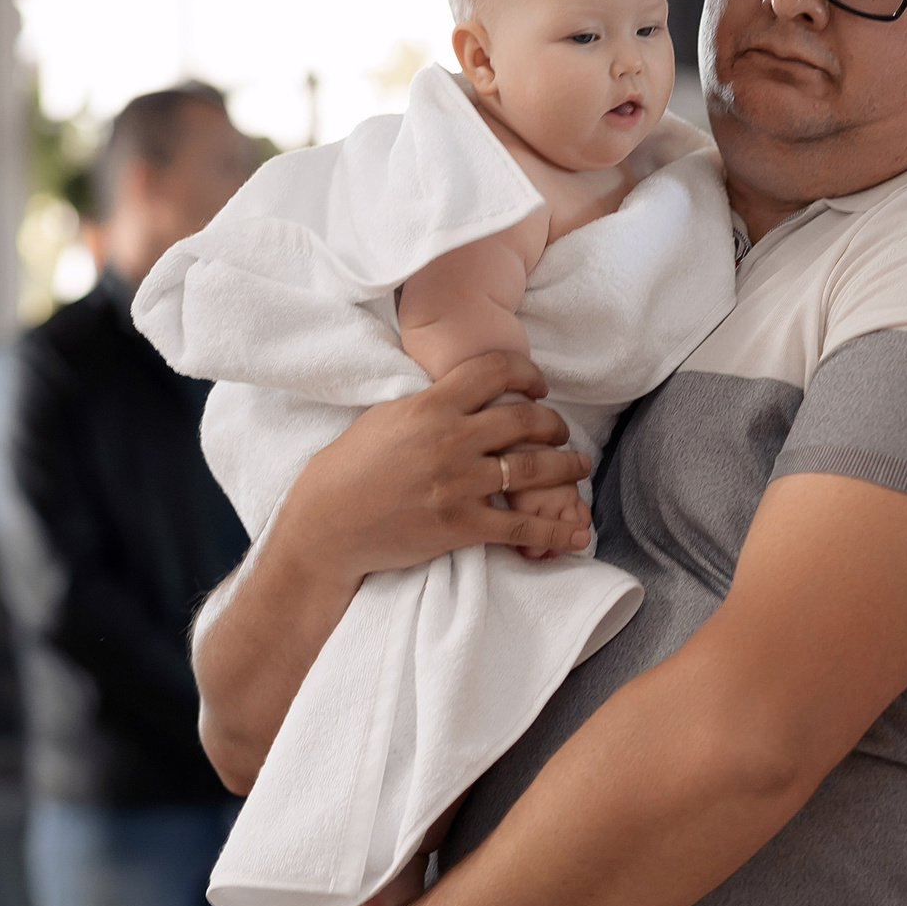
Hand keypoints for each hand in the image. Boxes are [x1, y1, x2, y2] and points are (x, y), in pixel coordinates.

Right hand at [283, 351, 592, 577]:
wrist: (325, 526)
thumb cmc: (346, 470)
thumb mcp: (385, 418)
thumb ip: (428, 403)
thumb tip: (459, 388)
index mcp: (429, 407)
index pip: (494, 371)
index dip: (528, 374)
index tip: (538, 387)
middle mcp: (449, 440)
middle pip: (525, 420)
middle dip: (554, 424)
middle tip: (561, 431)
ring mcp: (458, 484)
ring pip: (533, 469)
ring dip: (567, 467)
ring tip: (580, 466)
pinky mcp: (460, 526)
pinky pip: (521, 527)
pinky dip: (555, 531)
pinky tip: (577, 534)